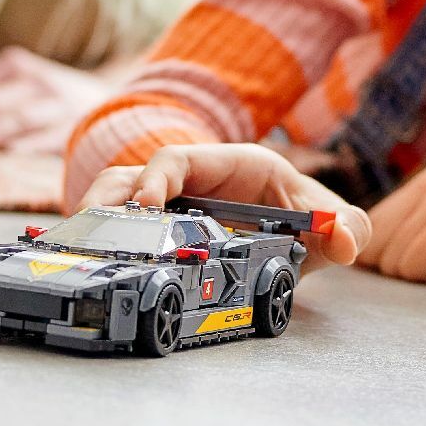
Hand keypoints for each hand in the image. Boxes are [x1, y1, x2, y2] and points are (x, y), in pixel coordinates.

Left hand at [0, 46, 118, 153]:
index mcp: (11, 66)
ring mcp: (52, 101)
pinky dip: (26, 143)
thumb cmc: (53, 95)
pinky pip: (46, 135)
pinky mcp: (73, 123)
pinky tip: (7, 151)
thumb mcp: (18, 84)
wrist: (114, 93)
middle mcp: (30, 79)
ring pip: (9, 117)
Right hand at [77, 142, 370, 268]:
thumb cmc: (305, 217)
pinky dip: (101, 244)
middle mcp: (189, 182)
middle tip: (89, 233)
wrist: (297, 234)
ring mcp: (167, 208)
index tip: (145, 205)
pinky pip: (119, 231)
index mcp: (228, 166)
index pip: (177, 158)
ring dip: (94, 221)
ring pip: (114, 202)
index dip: (155, 177)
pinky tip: (89, 267)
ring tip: (78, 250)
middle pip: (129, 177)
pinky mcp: (157, 234)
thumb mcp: (328, 221)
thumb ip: (346, 227)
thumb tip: (348, 242)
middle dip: (105, 201)